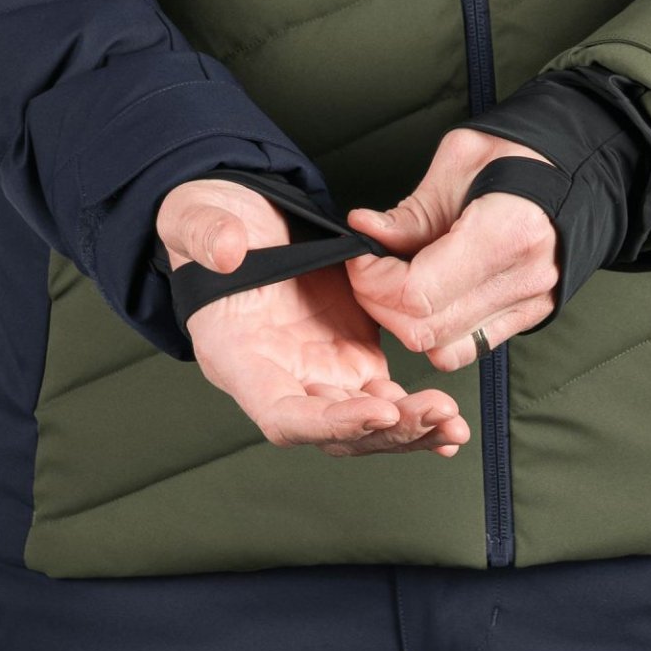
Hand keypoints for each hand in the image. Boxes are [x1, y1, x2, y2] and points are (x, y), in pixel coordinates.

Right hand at [156, 178, 470, 456]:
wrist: (240, 219)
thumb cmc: (211, 225)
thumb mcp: (197, 218)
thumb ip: (206, 234)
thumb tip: (227, 250)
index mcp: (238, 358)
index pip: (282, 415)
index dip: (328, 423)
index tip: (378, 410)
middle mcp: (281, 378)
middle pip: (335, 432)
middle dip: (386, 432)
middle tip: (437, 416)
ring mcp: (318, 371)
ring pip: (367, 422)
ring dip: (410, 429)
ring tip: (453, 426)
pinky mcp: (349, 356)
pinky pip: (385, 399)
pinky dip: (416, 416)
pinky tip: (449, 426)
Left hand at [345, 129, 559, 371]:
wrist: (578, 169)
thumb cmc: (521, 154)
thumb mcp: (460, 160)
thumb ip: (410, 211)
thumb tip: (363, 232)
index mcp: (506, 233)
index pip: (416, 294)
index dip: (373, 281)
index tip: (363, 254)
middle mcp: (522, 280)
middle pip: (423, 330)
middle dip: (379, 302)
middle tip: (372, 267)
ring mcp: (528, 305)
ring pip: (441, 349)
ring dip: (404, 322)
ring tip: (399, 281)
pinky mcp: (527, 317)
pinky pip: (466, 350)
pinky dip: (435, 332)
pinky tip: (429, 297)